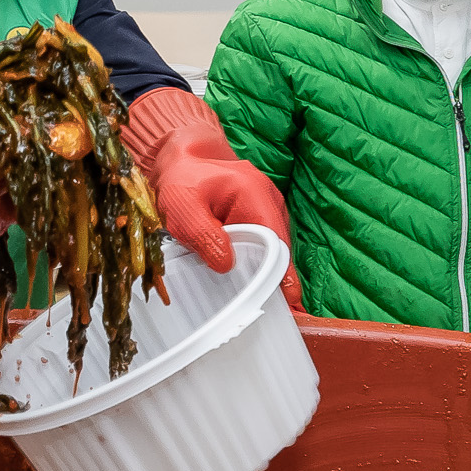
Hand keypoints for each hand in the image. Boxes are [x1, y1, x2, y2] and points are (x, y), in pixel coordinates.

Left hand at [120, 87, 300, 307]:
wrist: (181, 160)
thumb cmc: (181, 180)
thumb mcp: (182, 206)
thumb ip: (203, 233)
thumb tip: (228, 264)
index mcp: (255, 194)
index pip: (278, 242)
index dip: (284, 274)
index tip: (289, 303)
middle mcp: (269, 201)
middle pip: (279, 248)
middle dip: (274, 278)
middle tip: (269, 310)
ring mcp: (266, 208)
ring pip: (271, 248)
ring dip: (263, 271)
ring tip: (257, 302)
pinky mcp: (258, 217)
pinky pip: (262, 244)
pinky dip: (255, 261)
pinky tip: (246, 281)